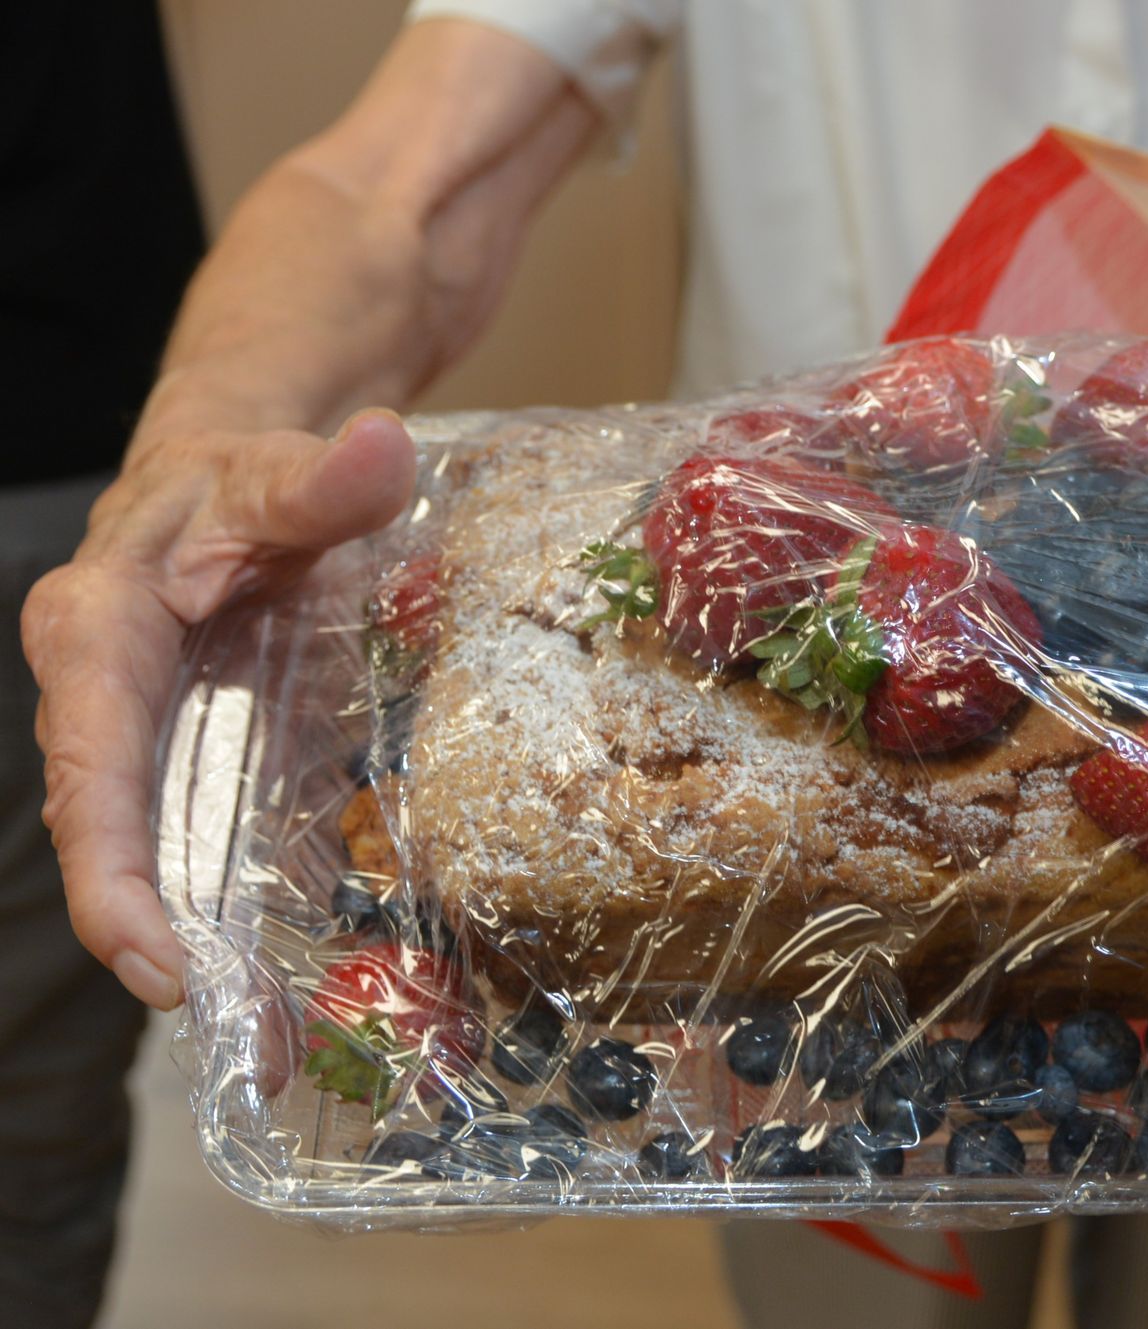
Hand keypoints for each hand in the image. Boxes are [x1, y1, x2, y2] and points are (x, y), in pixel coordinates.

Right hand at [20, 411, 414, 1007]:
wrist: (237, 488)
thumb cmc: (239, 477)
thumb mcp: (277, 471)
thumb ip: (325, 478)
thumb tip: (382, 446)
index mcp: (100, 637)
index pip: (92, 769)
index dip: (112, 872)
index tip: (153, 960)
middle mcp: (108, 706)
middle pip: (120, 839)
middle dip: (162, 945)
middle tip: (237, 1038)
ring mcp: (158, 745)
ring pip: (170, 858)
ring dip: (212, 951)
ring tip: (271, 1047)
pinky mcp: (211, 765)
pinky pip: (224, 845)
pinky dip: (257, 908)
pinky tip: (307, 979)